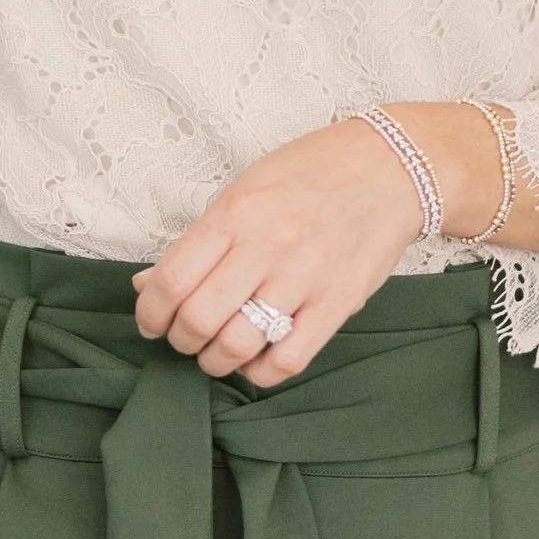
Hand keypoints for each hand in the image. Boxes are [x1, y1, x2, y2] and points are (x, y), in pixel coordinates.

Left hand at [133, 116, 447, 387]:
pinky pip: (287, 360)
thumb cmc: (312, 173)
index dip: (150, 314)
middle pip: (198, 320)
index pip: (170, 281)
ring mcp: (305, 278)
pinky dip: (260, 371)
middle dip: (181, 340)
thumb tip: (149, 286)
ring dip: (215, 360)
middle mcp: (268, 246)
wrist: (390, 167)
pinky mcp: (338, 304)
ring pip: (237, 346)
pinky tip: (255, 358)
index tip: (153, 321)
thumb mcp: (244, 190)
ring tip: (216, 352)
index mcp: (236, 214)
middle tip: (186, 337)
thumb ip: (199, 241)